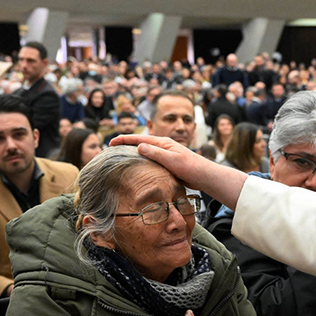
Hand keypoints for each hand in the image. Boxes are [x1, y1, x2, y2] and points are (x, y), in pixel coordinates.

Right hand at [109, 134, 246, 206]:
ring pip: (146, 151)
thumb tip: (139, 146)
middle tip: (111, 147)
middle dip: (126, 144)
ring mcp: (166, 154)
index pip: (139, 139)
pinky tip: (137, 167)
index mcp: (163, 143)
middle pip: (140, 142)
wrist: (204, 176)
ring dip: (133, 152)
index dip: (124, 139)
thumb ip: (155, 153)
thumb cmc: (190, 167)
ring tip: (120, 156)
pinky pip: (151, 159)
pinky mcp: (169, 163)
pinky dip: (142, 160)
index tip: (111, 142)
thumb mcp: (171, 160)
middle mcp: (164, 146)